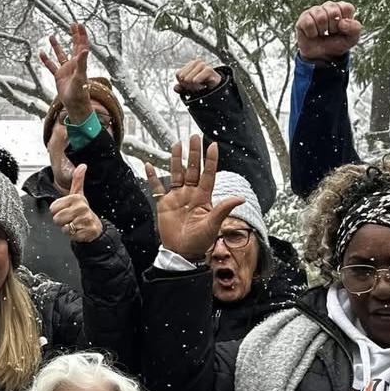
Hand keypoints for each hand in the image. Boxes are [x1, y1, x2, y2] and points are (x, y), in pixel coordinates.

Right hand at [39, 22, 93, 124]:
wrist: (75, 105)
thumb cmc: (79, 92)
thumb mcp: (80, 76)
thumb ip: (82, 63)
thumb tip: (85, 49)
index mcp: (80, 62)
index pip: (82, 45)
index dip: (81, 34)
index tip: (79, 24)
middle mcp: (74, 64)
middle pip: (74, 46)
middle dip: (74, 35)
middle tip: (72, 24)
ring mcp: (66, 70)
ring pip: (61, 55)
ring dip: (57, 46)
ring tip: (51, 36)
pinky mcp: (59, 76)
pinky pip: (51, 66)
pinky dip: (46, 60)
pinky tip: (41, 53)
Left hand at [50, 165, 102, 243]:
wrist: (94, 226)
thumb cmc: (83, 211)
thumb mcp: (78, 194)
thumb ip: (77, 180)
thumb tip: (82, 166)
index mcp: (76, 198)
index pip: (53, 208)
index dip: (58, 211)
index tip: (67, 209)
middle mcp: (81, 208)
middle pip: (56, 218)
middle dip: (62, 221)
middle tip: (71, 218)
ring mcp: (84, 220)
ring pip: (63, 227)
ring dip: (67, 228)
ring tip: (74, 224)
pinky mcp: (86, 232)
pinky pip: (70, 235)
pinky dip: (73, 235)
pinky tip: (78, 230)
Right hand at [145, 137, 242, 260]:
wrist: (182, 253)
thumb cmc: (200, 241)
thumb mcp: (213, 225)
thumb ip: (223, 209)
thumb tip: (240, 198)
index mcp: (203, 198)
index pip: (208, 175)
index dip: (210, 161)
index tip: (212, 145)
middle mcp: (190, 194)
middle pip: (192, 169)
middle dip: (193, 154)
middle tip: (194, 137)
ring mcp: (176, 198)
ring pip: (176, 174)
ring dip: (176, 160)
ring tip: (177, 144)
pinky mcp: (164, 205)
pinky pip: (157, 188)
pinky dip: (152, 178)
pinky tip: (149, 166)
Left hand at [173, 59, 222, 94]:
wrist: (218, 86)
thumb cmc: (204, 85)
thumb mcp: (190, 87)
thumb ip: (181, 87)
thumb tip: (175, 88)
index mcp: (191, 64)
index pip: (179, 75)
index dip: (183, 83)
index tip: (191, 85)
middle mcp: (196, 62)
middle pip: (183, 78)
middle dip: (189, 86)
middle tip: (197, 86)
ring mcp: (203, 64)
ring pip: (189, 80)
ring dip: (194, 87)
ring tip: (201, 86)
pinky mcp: (208, 69)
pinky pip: (195, 80)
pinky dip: (198, 86)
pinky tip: (205, 85)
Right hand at [295, 1, 360, 62]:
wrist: (321, 56)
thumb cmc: (336, 44)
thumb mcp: (351, 39)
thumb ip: (355, 29)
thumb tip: (342, 22)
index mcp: (342, 8)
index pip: (346, 8)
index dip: (344, 22)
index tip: (341, 29)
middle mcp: (328, 6)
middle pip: (333, 12)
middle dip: (333, 27)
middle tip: (330, 32)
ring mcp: (315, 11)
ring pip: (320, 17)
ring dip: (322, 30)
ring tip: (322, 33)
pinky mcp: (303, 17)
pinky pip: (308, 23)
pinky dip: (312, 33)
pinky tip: (313, 34)